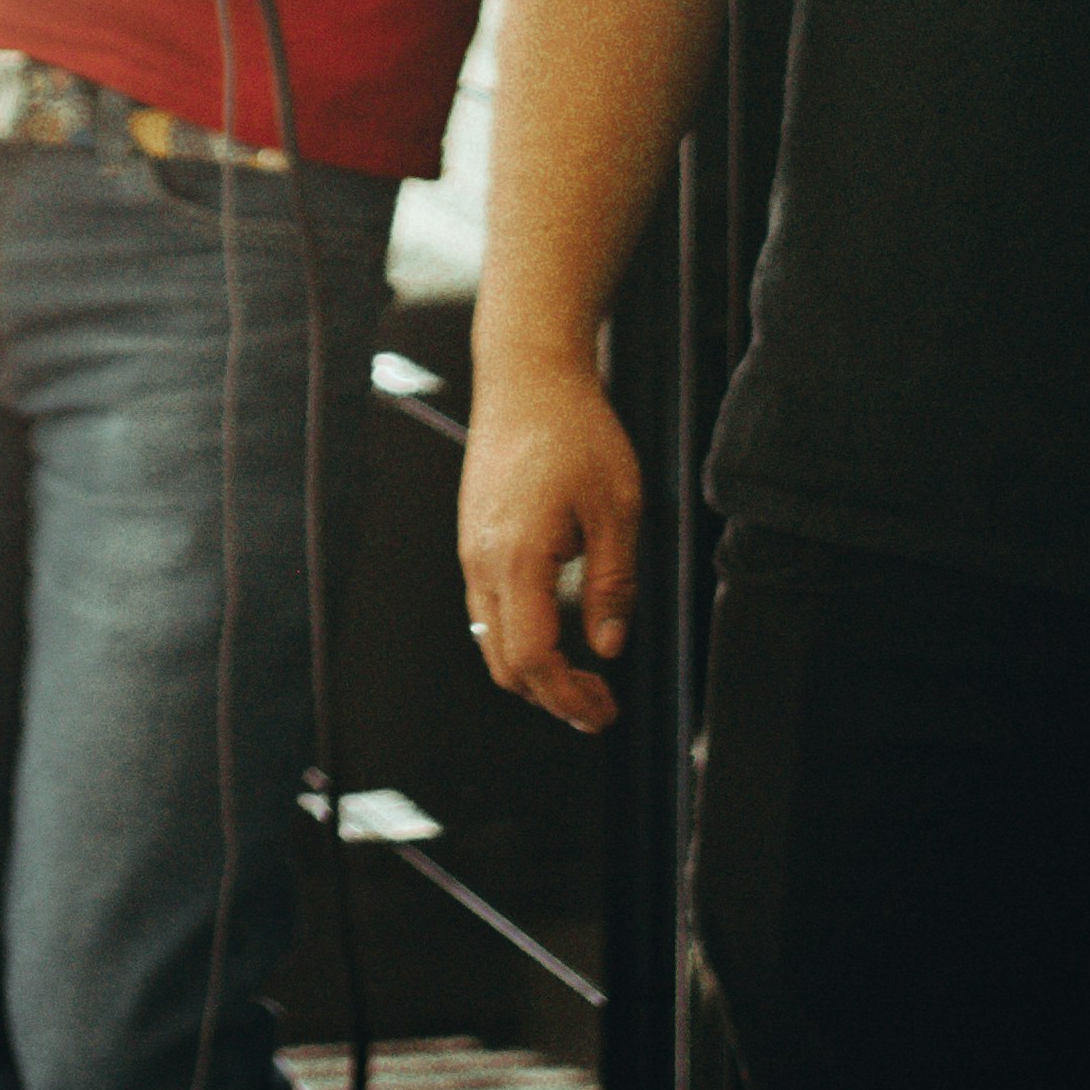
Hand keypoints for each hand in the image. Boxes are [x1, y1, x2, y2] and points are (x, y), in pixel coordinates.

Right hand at [456, 351, 637, 733]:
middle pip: (504, 664)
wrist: (527, 378)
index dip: (568, 698)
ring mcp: (471, 552)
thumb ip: (613, 584)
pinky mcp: (473, 539)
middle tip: (601, 706)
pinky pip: (487, 610)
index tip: (605, 712)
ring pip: (490, 640)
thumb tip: (609, 645)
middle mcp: (482, 562)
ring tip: (584, 679)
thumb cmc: (574, 431)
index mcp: (518, 558)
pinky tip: (559, 631)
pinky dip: (520, 638)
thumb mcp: (617, 508)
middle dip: (552, 697)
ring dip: (535, 671)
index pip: (533, 659)